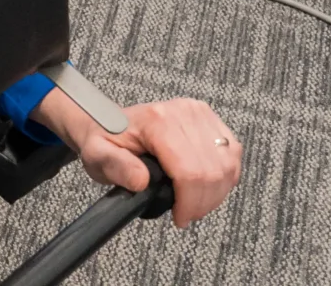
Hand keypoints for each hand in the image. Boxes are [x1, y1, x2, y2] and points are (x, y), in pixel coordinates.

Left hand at [32, 90, 240, 229]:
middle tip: (186, 213)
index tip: (180, 217)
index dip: (190, 202)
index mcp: (157, 121)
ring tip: (194, 202)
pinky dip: (224, 176)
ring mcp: (199, 113)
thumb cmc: (105, 140)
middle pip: (212, 171)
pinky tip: (206, 186)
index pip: (190, 171)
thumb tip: (141, 180)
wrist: (108, 123)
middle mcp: (183, 112)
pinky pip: (232, 154)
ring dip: (215, 191)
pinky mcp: (209, 118)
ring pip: (227, 164)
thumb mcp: (98, 156)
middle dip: (202, 201)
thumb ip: (117, 167)